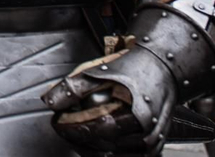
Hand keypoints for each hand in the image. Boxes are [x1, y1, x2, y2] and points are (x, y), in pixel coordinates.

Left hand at [42, 46, 174, 153]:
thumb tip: (50, 101)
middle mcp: (147, 132)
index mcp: (136, 113)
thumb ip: (73, 87)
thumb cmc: (134, 67)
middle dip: (80, 141)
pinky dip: (110, 154)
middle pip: (105, 148)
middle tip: (65, 132)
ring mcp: (153, 142)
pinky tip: (96, 145)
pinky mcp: (155, 147)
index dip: (71, 129)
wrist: (164, 67)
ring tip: (77, 139)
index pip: (95, 130)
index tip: (57, 123)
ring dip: (93, 150)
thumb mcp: (101, 71)